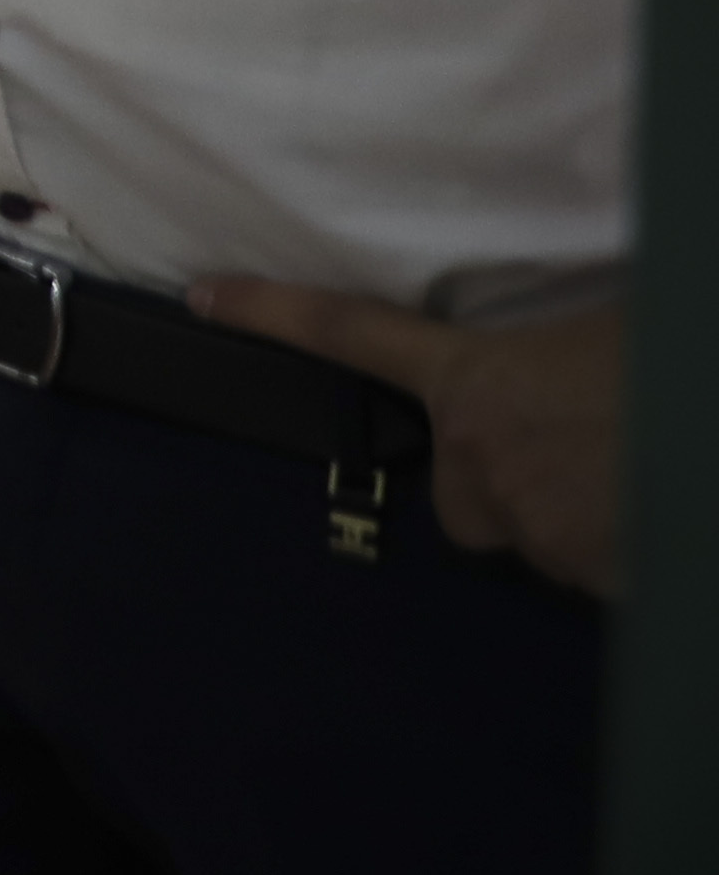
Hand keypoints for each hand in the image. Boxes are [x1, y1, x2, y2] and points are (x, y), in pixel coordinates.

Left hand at [193, 282, 626, 597]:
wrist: (711, 442)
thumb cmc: (664, 365)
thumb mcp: (616, 322)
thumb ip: (561, 337)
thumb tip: (555, 337)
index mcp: (477, 378)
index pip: (352, 331)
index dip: (275, 311)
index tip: (206, 295)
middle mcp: (481, 457)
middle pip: (461, 491)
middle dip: (504, 481)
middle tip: (584, 452)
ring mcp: (532, 525)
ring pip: (532, 532)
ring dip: (576, 516)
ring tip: (639, 475)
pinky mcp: (588, 579)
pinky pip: (589, 571)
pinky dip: (621, 554)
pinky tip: (656, 518)